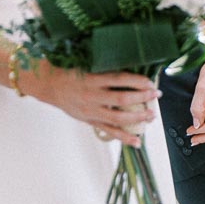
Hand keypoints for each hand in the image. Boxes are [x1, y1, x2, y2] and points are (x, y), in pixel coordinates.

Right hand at [21, 62, 158, 146]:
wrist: (48, 84)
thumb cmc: (69, 71)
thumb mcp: (84, 63)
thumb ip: (103, 66)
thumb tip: (128, 61)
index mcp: (91, 78)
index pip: (119, 79)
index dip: (136, 81)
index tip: (150, 82)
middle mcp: (92, 95)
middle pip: (122, 99)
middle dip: (142, 98)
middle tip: (156, 96)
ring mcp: (91, 110)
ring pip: (118, 117)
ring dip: (137, 118)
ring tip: (151, 116)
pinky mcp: (90, 121)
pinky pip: (109, 131)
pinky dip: (124, 138)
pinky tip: (137, 142)